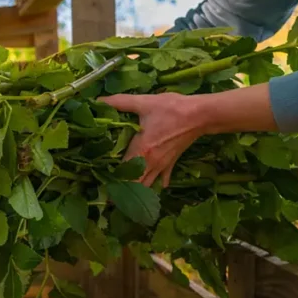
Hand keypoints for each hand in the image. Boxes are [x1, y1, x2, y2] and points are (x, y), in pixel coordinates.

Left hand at [103, 84, 277, 187]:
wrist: (199, 115)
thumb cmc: (170, 109)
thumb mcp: (144, 102)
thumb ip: (119, 102)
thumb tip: (98, 100)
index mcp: (140, 151)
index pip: (122, 173)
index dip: (111, 181)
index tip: (101, 184)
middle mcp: (150, 163)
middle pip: (134, 184)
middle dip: (122, 191)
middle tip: (109, 196)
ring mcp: (162, 165)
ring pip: (147, 184)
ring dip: (137, 190)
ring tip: (126, 196)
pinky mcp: (172, 162)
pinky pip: (163, 178)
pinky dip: (157, 183)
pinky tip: (154, 187)